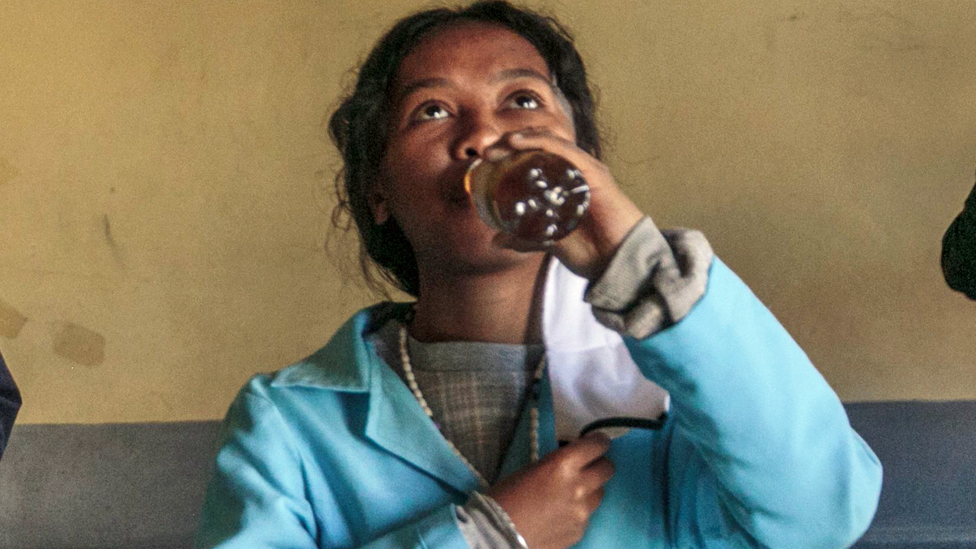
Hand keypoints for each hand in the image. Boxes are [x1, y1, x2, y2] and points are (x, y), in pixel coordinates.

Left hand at [485, 129, 643, 280]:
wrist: (620, 263)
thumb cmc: (592, 251)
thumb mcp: (549, 243)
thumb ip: (525, 238)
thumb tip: (496, 240)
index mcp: (565, 184)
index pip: (535, 157)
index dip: (509, 154)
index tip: (485, 161)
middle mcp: (575, 172)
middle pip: (539, 146)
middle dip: (511, 143)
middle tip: (487, 153)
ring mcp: (586, 171)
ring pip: (550, 142)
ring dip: (522, 139)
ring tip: (500, 145)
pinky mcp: (595, 174)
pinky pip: (566, 151)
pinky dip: (541, 143)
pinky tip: (520, 143)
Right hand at [486, 433, 614, 548]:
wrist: (498, 534)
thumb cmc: (506, 495)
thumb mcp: (532, 468)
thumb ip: (558, 463)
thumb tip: (573, 459)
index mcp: (564, 464)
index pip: (597, 445)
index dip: (598, 442)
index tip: (596, 443)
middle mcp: (579, 486)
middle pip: (607, 469)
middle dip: (599, 464)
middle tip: (588, 467)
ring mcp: (583, 511)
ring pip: (600, 493)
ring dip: (590, 489)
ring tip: (572, 493)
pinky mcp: (580, 530)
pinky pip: (587, 515)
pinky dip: (579, 511)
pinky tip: (562, 514)